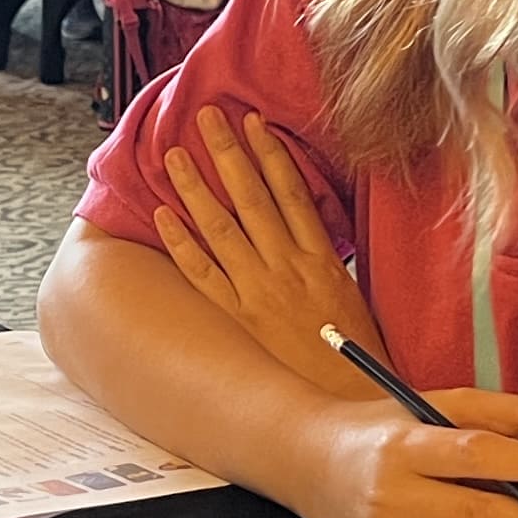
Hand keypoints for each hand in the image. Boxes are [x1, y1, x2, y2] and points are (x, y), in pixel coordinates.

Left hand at [154, 107, 380, 395]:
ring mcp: (260, 291)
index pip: (292, 192)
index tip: (254, 122)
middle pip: (251, 198)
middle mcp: (288, 267)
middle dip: (227, 153)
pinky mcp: (239, 317)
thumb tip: (308, 225)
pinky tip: (162, 216)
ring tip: (173, 155)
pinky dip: (181, 243)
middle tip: (206, 117)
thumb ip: (328, 256)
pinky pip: (203, 275)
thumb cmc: (356, 350)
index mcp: (322, 258)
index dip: (271, 153)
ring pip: (220, 228)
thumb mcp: (353, 293)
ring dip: (195, 188)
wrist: (349, 399)